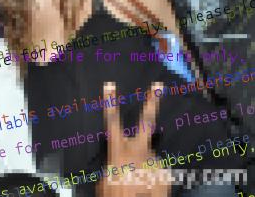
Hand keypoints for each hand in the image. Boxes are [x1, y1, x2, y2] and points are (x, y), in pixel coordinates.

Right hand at [98, 81, 169, 196]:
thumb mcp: (104, 181)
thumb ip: (112, 165)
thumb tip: (118, 162)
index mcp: (119, 152)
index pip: (112, 122)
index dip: (110, 102)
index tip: (110, 85)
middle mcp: (139, 152)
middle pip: (146, 122)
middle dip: (152, 102)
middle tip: (158, 85)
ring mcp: (155, 162)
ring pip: (149, 155)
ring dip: (143, 165)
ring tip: (137, 182)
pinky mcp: (166, 174)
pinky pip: (156, 170)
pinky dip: (150, 176)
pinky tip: (146, 187)